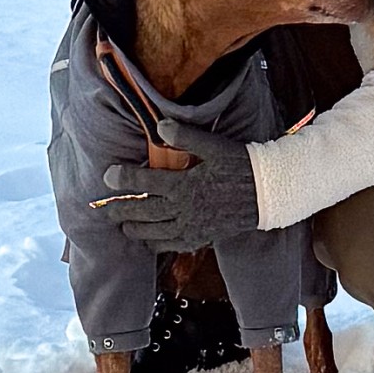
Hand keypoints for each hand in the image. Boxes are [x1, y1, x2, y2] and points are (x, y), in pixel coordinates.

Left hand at [100, 120, 259, 248]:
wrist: (269, 193)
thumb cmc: (243, 165)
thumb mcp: (215, 146)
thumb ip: (186, 137)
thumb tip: (160, 126)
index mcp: (186, 185)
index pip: (145, 182)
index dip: (124, 178)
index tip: (107, 175)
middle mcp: (185, 209)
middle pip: (143, 212)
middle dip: (120, 210)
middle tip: (104, 208)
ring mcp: (192, 227)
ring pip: (153, 233)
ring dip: (134, 229)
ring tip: (122, 225)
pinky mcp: (201, 238)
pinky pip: (171, 246)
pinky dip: (155, 245)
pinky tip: (148, 240)